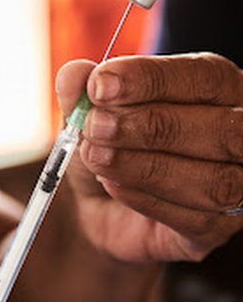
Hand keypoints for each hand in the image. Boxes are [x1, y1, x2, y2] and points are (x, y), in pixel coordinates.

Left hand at [57, 52, 242, 261]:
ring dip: (145, 167)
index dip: (151, 79)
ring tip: (96, 157)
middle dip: (150, 126)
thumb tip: (74, 74)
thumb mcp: (88, 112)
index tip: (100, 85)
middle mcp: (240, 133)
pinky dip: (147, 200)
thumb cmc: (107, 144)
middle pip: (220, 129)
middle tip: (95, 126)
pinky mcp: (218, 228)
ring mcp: (237, 184)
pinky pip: (196, 218)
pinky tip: (112, 186)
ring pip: (213, 180)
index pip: (202, 77)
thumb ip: (83, 89)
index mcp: (217, 88)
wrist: (97, 202)